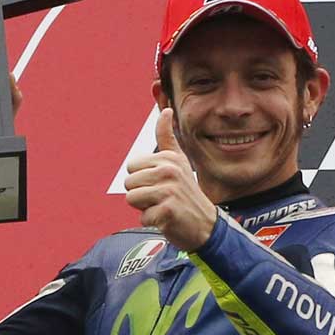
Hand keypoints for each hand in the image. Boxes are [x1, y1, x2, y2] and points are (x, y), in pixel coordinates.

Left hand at [124, 108, 216, 250]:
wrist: (206, 225)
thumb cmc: (187, 192)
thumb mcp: (179, 161)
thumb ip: (167, 137)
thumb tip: (166, 110)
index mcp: (168, 158)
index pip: (131, 167)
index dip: (141, 179)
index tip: (160, 184)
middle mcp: (169, 171)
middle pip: (128, 183)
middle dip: (141, 194)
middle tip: (162, 198)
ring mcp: (169, 191)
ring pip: (132, 199)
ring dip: (144, 208)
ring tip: (164, 206)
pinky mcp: (168, 211)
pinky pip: (142, 217)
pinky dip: (152, 222)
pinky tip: (167, 219)